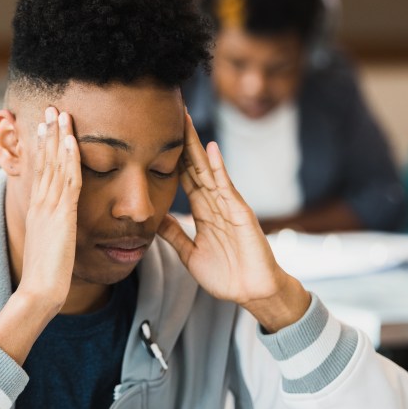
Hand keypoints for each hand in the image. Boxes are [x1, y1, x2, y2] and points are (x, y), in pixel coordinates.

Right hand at [16, 107, 82, 315]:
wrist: (40, 290)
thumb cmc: (46, 274)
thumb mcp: (48, 244)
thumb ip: (53, 230)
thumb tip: (58, 226)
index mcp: (37, 208)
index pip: (39, 169)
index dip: (43, 145)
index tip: (45, 125)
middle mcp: (40, 202)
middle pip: (43, 160)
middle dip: (47, 132)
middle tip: (51, 107)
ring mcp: (49, 206)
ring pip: (54, 164)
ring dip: (58, 136)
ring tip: (61, 113)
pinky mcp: (62, 214)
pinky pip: (67, 180)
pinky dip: (68, 158)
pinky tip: (71, 140)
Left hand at [158, 114, 309, 331]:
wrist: (252, 292)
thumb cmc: (226, 276)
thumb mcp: (190, 254)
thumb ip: (174, 235)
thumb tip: (155, 219)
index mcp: (203, 213)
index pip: (184, 178)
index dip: (171, 158)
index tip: (157, 137)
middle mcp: (215, 204)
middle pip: (195, 167)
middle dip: (182, 142)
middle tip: (169, 115)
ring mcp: (228, 206)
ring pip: (208, 171)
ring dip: (197, 146)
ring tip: (185, 121)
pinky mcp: (241, 213)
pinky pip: (227, 188)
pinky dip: (219, 168)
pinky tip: (211, 150)